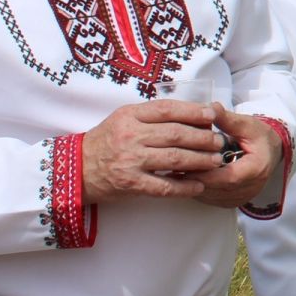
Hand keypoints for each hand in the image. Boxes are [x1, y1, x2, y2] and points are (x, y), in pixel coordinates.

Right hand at [81, 100, 229, 201]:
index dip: (193, 111)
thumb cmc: (106, 141)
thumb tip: (192, 114)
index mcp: (129, 116)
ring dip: (200, 160)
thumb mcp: (123, 119)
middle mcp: (130, 136)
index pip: (167, 109)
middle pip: (175, 134)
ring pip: (174, 158)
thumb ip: (152, 115)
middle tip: (220, 141)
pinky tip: (199, 186)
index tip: (212, 115)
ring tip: (216, 161)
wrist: (76, 169)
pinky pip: (164, 186)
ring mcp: (130, 160)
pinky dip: (184, 186)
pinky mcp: (131, 183)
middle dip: (203, 138)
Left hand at [183, 105, 283, 206]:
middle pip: (214, 188)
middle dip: (193, 176)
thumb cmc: (260, 138)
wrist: (271, 152)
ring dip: (191, 183)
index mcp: (256, 169)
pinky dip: (196, 187)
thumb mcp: (247, 124)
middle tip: (173, 163)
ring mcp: (240, 198)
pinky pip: (208, 198)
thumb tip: (210, 108)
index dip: (204, 170)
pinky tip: (187, 175)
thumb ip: (227, 119)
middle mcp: (249, 189)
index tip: (184, 160)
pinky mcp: (231, 202)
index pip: (226, 177)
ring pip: (208, 195)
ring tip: (177, 168)